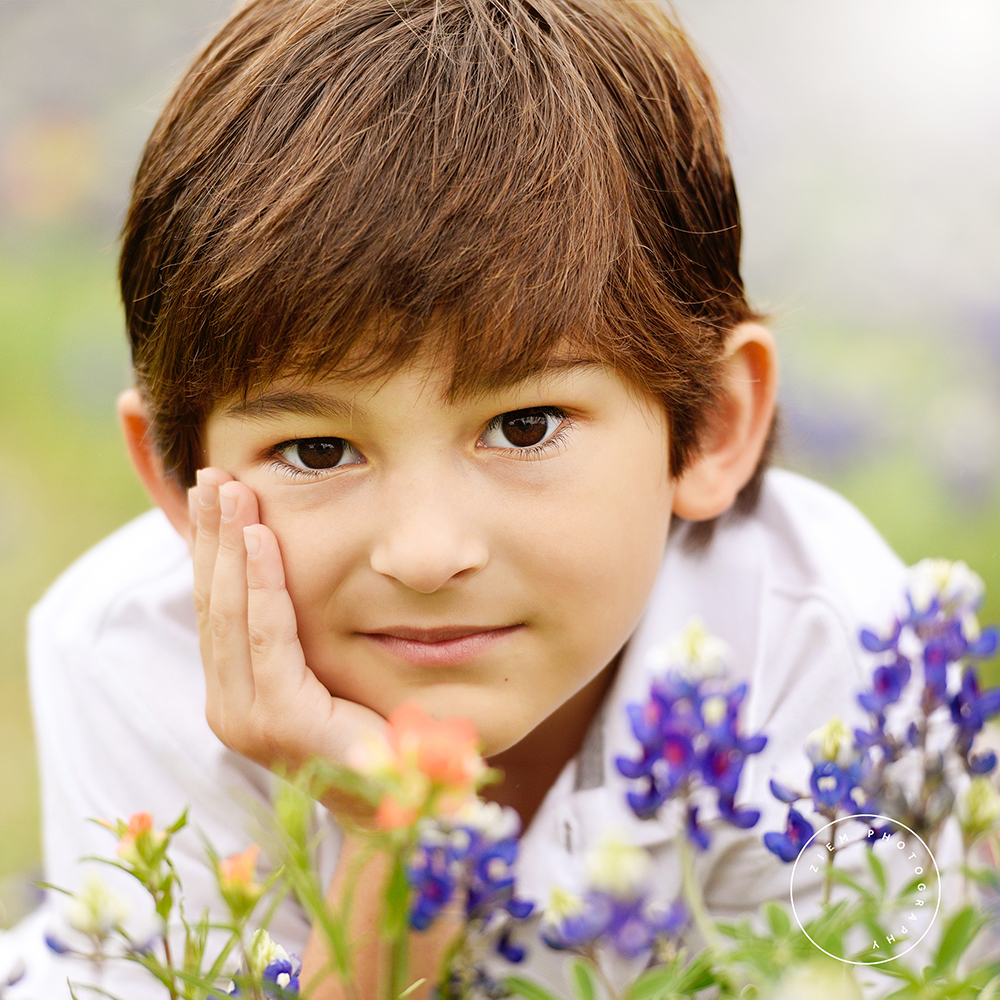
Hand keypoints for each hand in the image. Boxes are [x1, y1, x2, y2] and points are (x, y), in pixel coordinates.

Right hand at [189, 468, 385, 821]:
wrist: (403, 803)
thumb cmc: (373, 731)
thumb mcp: (329, 665)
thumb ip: (302, 628)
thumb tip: (291, 564)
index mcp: (240, 691)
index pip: (219, 606)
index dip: (212, 547)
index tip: (213, 491)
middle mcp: (232, 705)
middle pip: (216, 601)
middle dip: (212, 534)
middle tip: (211, 473)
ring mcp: (248, 718)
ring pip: (232, 611)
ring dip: (228, 545)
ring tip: (228, 488)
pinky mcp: (281, 723)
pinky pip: (268, 637)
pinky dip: (261, 585)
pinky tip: (258, 537)